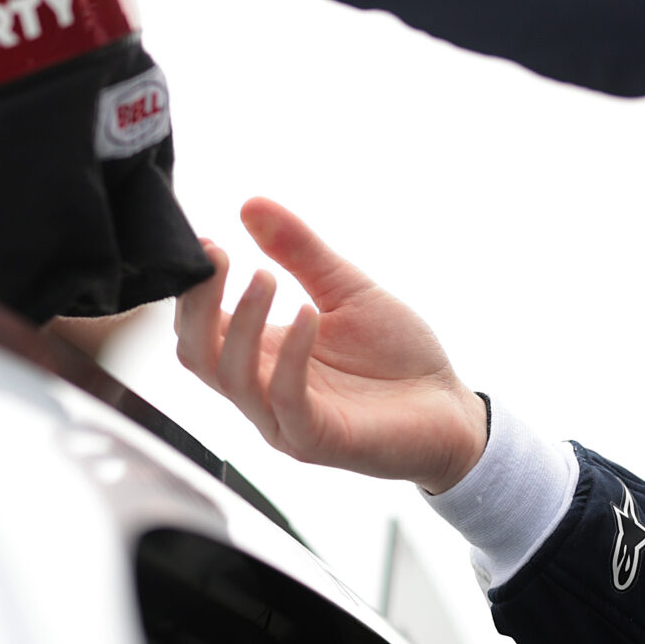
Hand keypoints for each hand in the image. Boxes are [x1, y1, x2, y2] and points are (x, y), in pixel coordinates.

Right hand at [175, 198, 488, 494]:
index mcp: (261, 353)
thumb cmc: (397, 355)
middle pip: (196, 354)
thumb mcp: (346, 289)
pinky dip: (290, 354)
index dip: (194, 287)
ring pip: (231, 377)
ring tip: (265, 277)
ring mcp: (285, 419)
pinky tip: (308, 314)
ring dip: (242, 322)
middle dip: (199, 303)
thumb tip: (251, 204)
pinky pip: (286, 399)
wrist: (450, 408)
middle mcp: (261, 388)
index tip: (208, 242)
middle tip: (221, 256)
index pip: (199, 325)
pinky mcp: (318, 439)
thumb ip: (299, 251)